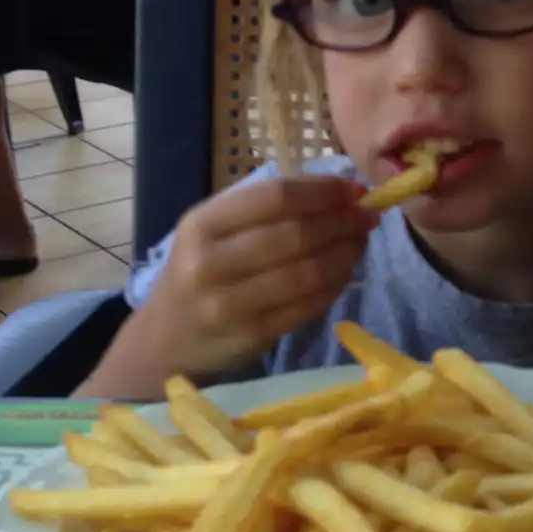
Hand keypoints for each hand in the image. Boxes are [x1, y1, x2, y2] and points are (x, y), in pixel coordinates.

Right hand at [137, 175, 376, 378]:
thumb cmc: (198, 273)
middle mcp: (210, 262)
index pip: (275, 197)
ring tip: (361, 242)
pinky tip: (345, 273)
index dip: (323, 191)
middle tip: (368, 216)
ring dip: (345, 254)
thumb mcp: (212, 232)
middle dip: (342, 222)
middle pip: (295, 234)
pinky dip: (335, 286)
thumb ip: (263, 208)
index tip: (354, 190)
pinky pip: (307, 306)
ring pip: (306, 272)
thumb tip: (338, 191)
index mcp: (202, 224)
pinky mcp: (250, 336)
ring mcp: (229, 304)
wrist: (164, 341)